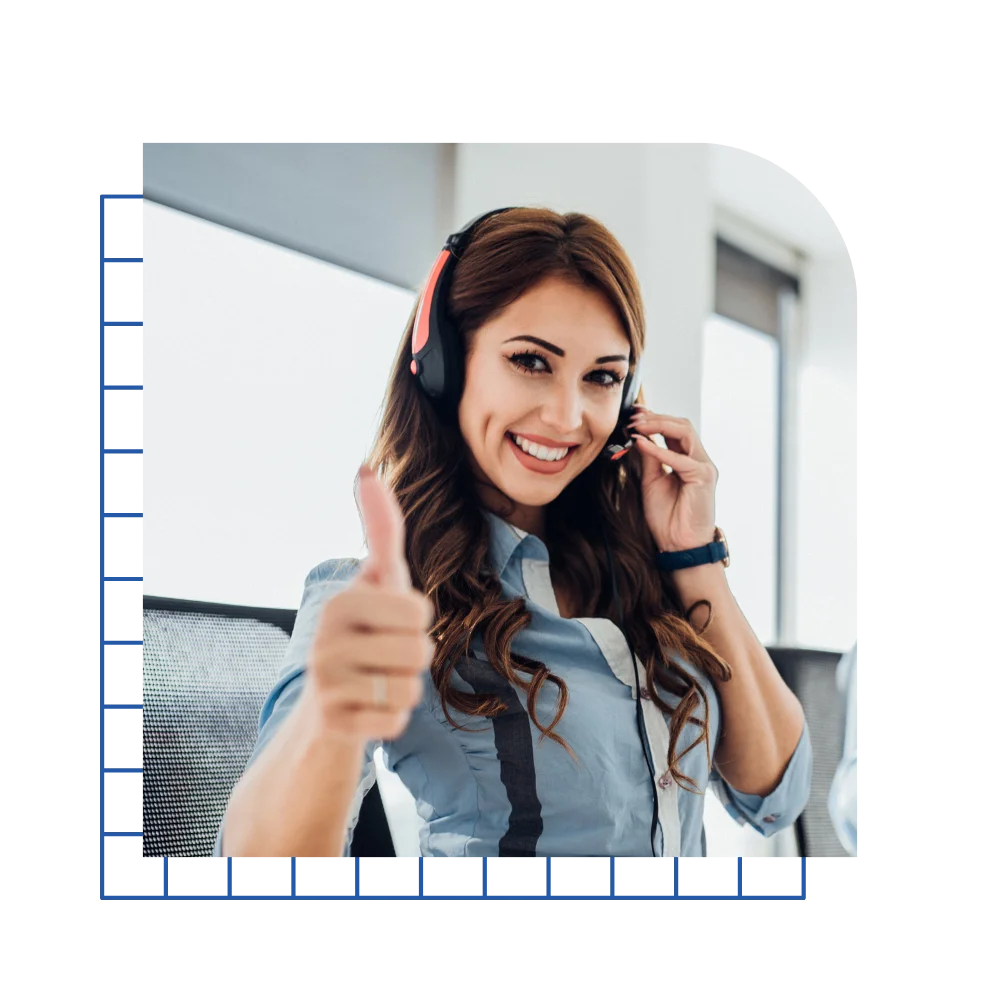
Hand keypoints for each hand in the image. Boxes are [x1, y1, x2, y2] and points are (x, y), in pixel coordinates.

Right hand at [303, 466, 434, 743]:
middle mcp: (324, 642)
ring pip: (411, 689)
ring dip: (405, 688)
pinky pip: (397, 724)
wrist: (326, 704)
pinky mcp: (334, 726)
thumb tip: (366, 467)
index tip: (388, 622)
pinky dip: (392, 719)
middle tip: (384, 656)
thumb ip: (381, 528)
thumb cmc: (365, 629)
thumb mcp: (378, 579)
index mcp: (340, 601)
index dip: (415, 620)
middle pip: (420, 651)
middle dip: (413, 657)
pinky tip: (367, 709)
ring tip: (376, 681)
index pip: (418, 611)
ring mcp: (325, 686)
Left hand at [626, 405, 718, 552]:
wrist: (678, 545)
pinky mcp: (704, 477)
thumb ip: (650, 458)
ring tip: (637, 425)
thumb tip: (639, 436)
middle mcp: (699, 460)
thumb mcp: (651, 481)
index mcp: (687, 460)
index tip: (634, 412)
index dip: (655, 418)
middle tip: (634, 416)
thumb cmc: (667, 518)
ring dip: (659, 426)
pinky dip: (659, 449)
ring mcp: (704, 468)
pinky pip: (680, 458)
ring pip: (685, 433)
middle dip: (656, 417)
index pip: (674, 430)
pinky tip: (642, 444)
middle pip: (682, 425)